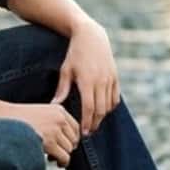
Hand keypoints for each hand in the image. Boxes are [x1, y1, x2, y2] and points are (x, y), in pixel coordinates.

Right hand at [13, 103, 80, 166]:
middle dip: (66, 148)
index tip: (66, 145)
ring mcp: (55, 130)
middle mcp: (59, 119)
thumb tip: (66, 141)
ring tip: (52, 157)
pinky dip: (62, 162)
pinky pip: (65, 157)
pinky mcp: (50, 142)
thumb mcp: (41, 114)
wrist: (4, 121)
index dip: (71, 139)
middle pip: (74, 139)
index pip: (75, 127)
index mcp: (58, 110)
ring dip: (62, 155)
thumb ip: (54, 122)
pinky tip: (56, 163)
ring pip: (69, 149)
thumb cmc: (18, 120)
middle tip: (57, 153)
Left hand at [52, 18, 119, 135]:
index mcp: (87, 80)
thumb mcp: (66, 70)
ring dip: (102, 116)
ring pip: (109, 105)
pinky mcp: (115, 77)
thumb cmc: (75, 54)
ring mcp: (110, 79)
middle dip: (95, 123)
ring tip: (93, 122)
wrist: (91, 36)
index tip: (83, 132)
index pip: (89, 108)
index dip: (87, 122)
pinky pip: (115, 98)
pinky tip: (102, 110)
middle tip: (88, 132)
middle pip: (101, 110)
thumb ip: (62, 89)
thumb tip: (54, 105)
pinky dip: (110, 106)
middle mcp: (101, 81)